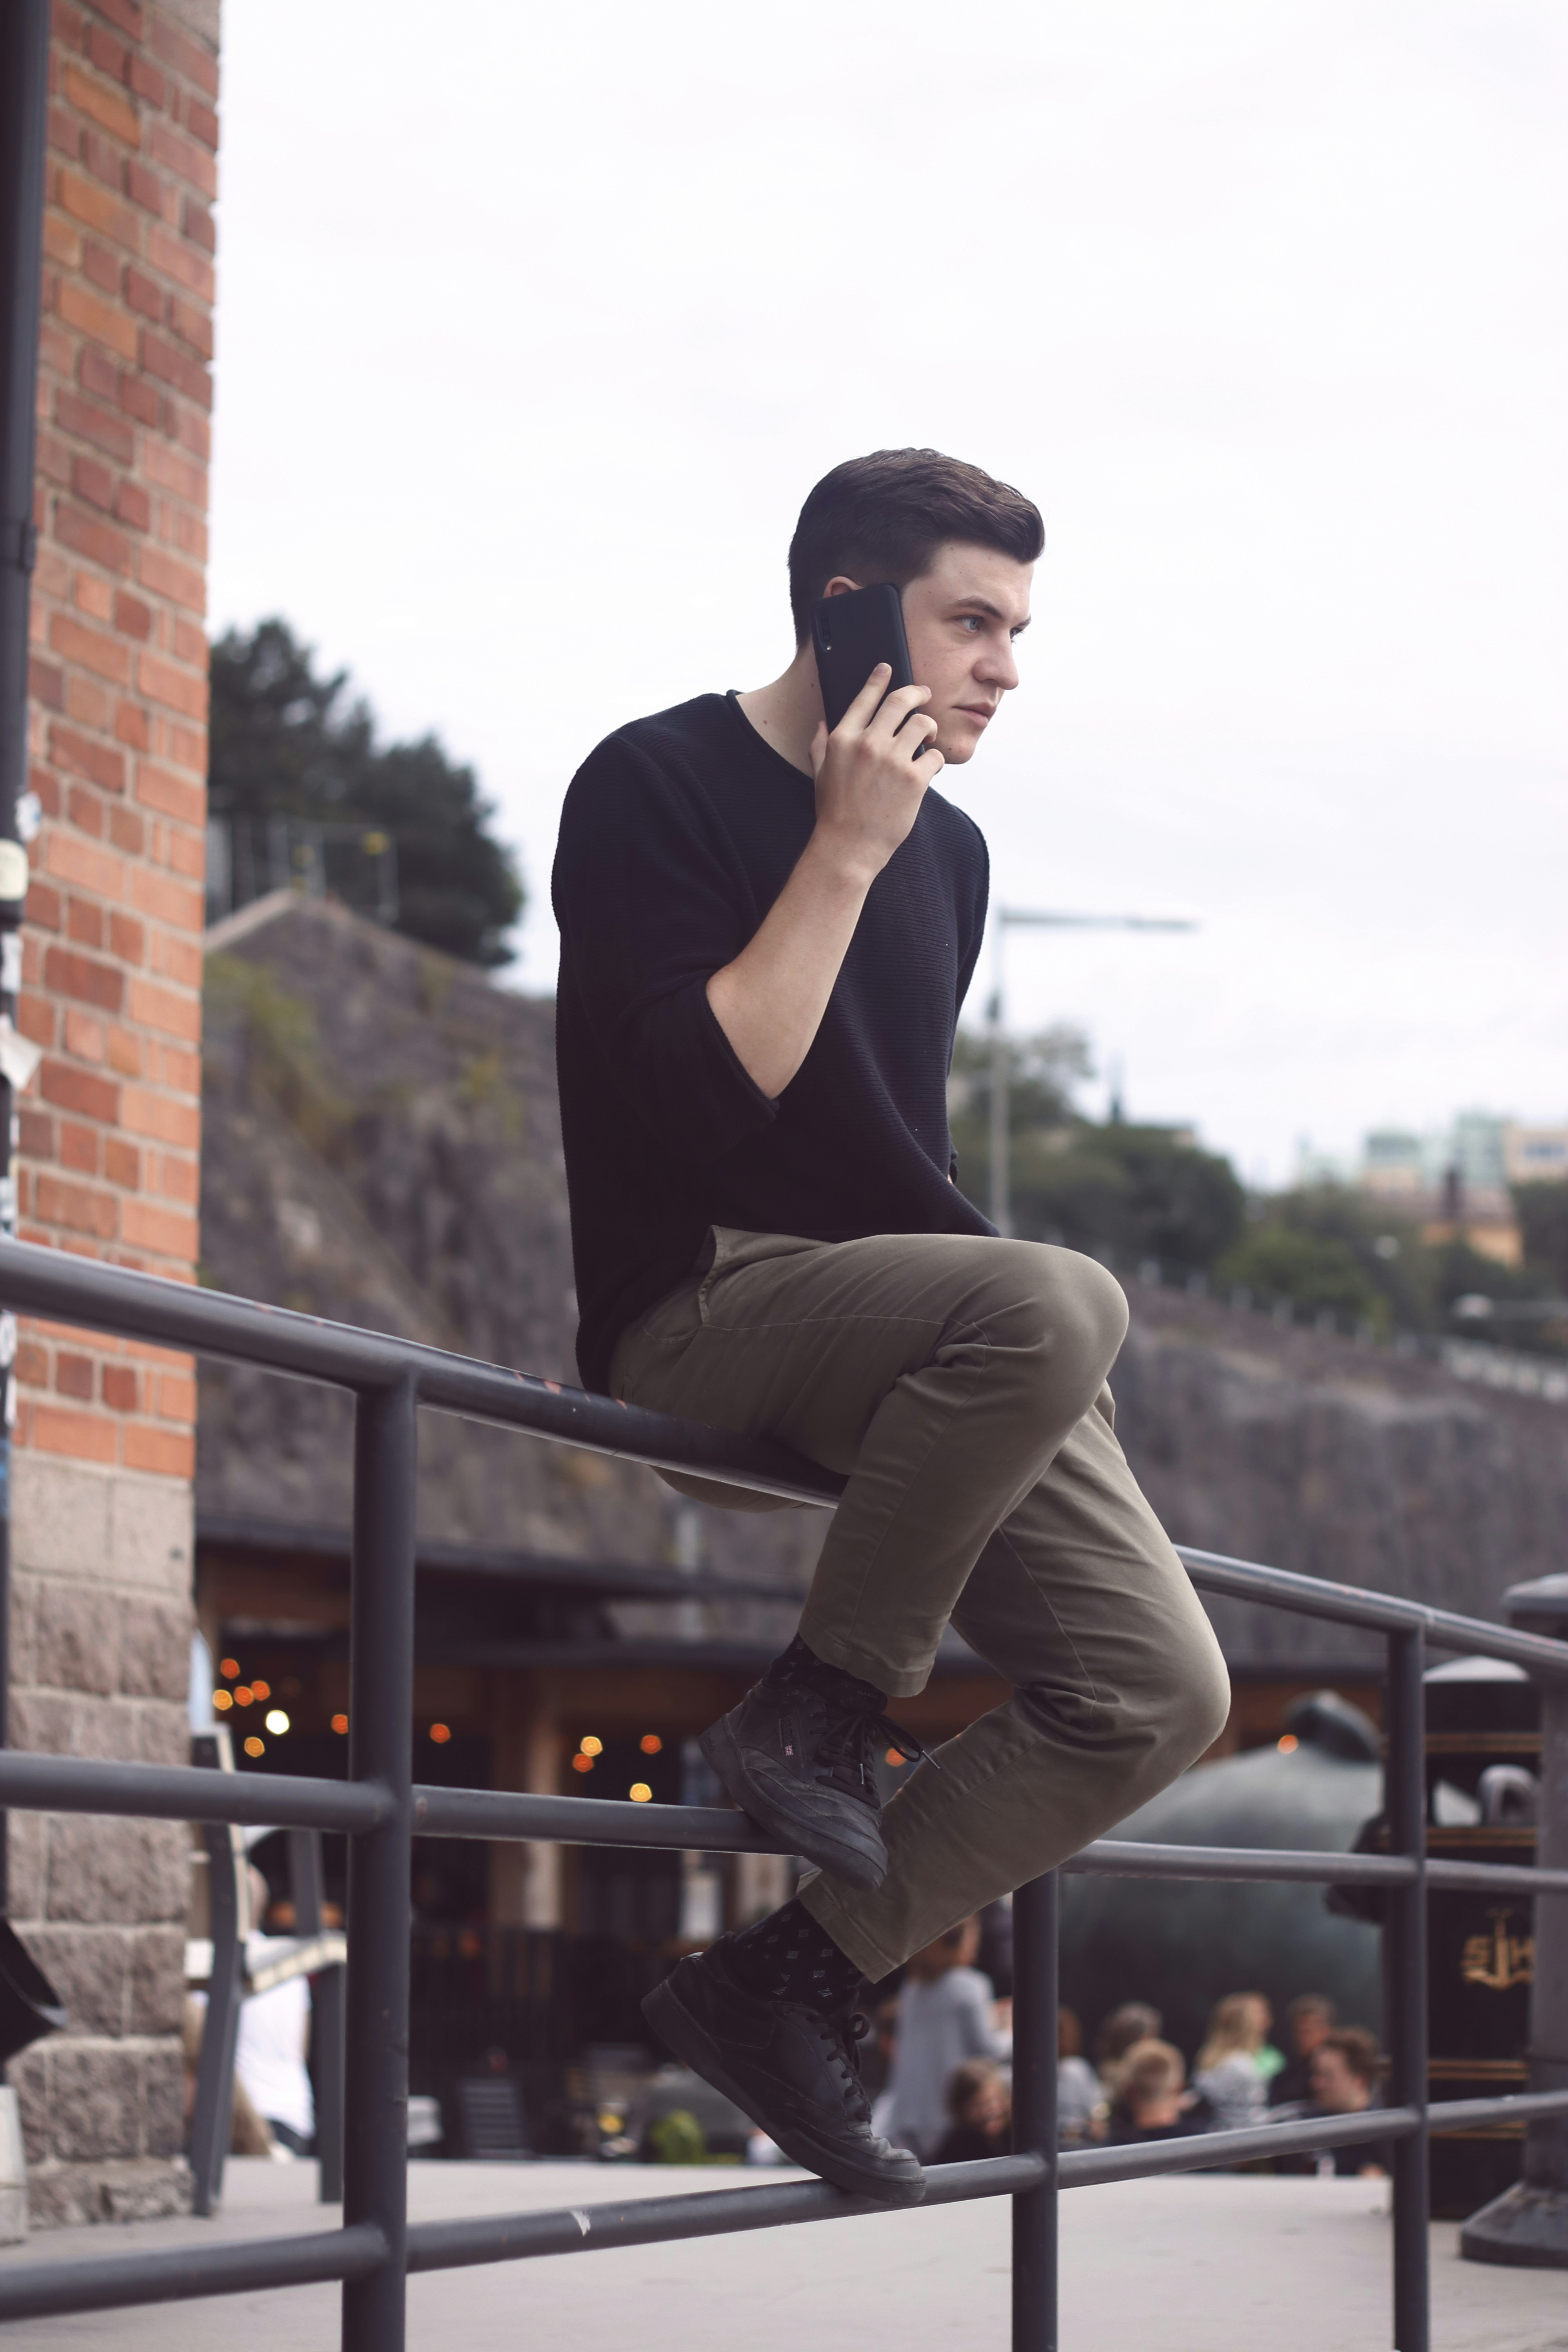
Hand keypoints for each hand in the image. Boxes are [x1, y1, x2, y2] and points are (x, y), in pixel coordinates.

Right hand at [809, 664, 942, 885]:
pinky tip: (929, 769)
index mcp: (843, 739)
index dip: (879, 678)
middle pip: (901, 701)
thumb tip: (822, 723)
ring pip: (923, 724)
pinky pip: (935, 756)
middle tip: (924, 694)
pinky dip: (935, 760)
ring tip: (929, 736)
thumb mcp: (819, 774)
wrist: (849, 848)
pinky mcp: (915, 779)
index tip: (888, 668)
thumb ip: (821, 745)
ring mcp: (893, 760)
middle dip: (917, 692)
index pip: (866, 697)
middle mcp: (868, 743)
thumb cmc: (834, 813)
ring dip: (929, 727)